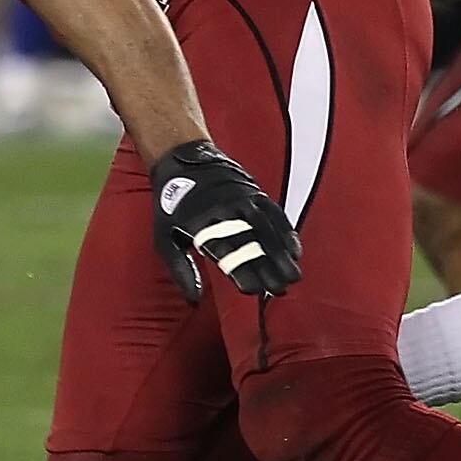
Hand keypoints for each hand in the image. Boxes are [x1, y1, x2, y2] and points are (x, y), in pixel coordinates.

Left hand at [150, 138, 301, 301]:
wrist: (181, 160)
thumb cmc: (173, 207)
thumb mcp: (165, 238)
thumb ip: (181, 270)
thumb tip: (194, 301)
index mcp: (200, 224)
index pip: (225, 252)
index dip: (241, 271)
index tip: (253, 290)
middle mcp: (223, 210)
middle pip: (250, 242)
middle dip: (268, 266)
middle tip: (281, 288)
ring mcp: (241, 198)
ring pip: (266, 228)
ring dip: (282, 252)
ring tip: (293, 275)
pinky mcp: (253, 191)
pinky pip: (274, 212)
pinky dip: (286, 231)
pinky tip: (295, 249)